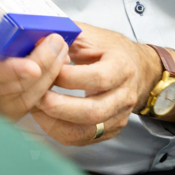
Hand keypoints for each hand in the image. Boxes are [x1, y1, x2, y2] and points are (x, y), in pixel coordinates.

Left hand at [32, 22, 174, 145]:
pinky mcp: (109, 130)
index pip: (97, 78)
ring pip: (87, 131)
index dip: (68, 77)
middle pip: (93, 111)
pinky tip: (45, 117)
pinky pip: (82, 139)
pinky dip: (59, 131)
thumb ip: (67, 35)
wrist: (138, 69)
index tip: (46, 70)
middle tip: (36, 97)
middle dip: (59, 107)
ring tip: (36, 108)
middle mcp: (124, 96)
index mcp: (122, 67)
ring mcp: (118, 116)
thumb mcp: (93, 36)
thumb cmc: (112, 51)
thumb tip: (36, 36)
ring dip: (56, 122)